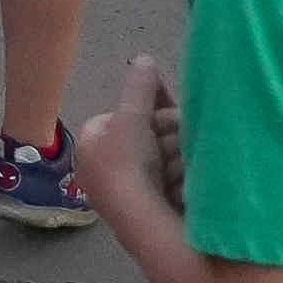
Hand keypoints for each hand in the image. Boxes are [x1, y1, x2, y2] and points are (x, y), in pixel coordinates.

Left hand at [75, 52, 182, 222]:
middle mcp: (102, 168)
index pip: (122, 115)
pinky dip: (181, 178)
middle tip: (187, 131)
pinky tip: (192, 178)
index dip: (148, 110)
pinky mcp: (148, 211)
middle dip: (167, 133)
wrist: (142, 223)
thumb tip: (144, 59)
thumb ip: (139, 87)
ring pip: (160, 161)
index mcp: (90, 143)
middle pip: (144, 139)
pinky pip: (168, 183)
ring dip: (178, 155)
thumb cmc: (129, 165)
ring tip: (190, 157)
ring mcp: (125, 192)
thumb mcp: (133, 118)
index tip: (172, 108)